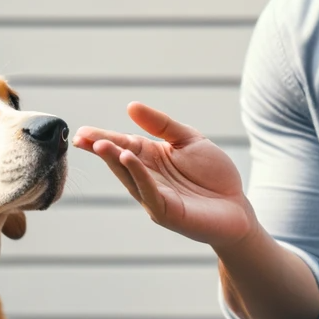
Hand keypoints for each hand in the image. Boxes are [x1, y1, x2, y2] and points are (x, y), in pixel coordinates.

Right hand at [74, 103, 255, 246]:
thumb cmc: (213, 175)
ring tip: (101, 145)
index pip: (122, 144)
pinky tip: (128, 159)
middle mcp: (147, 178)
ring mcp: (154, 196)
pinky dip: (138, 175)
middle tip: (82, 138)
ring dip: (114, 160)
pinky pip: (148, 191)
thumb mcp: (189, 140)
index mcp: (150, 158)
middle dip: (101, 148)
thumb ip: (162, 125)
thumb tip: (131, 106)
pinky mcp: (166, 211)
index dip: (102, 137)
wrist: (237, 208)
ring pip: (129, 177)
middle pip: (120, 160)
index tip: (81, 131)